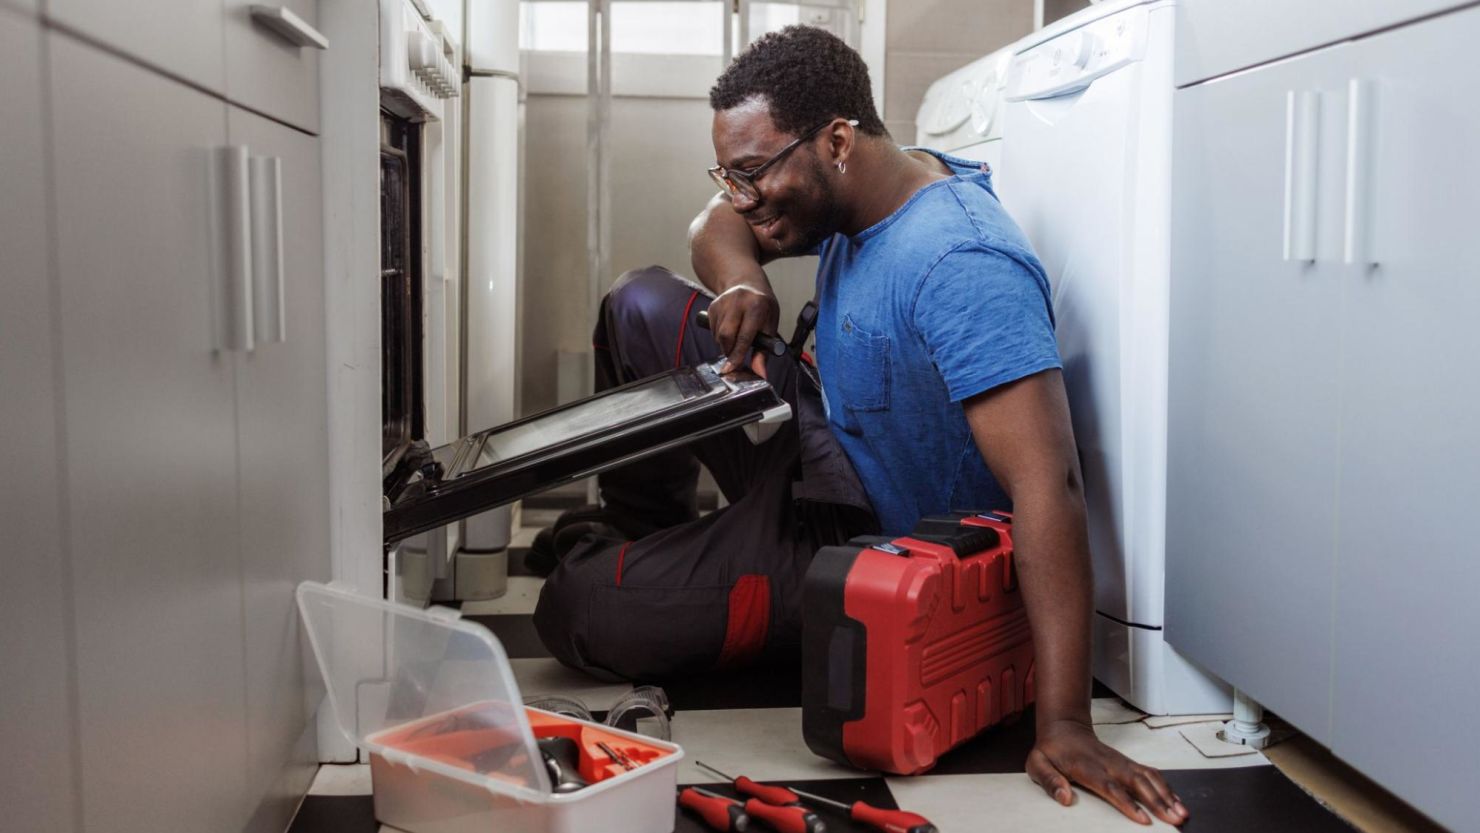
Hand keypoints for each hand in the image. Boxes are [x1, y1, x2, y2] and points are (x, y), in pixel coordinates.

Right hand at [708, 283, 779, 377]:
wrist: (748, 283)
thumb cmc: (763, 307)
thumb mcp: (770, 326)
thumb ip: (764, 351)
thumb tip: (760, 373)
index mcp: (756, 306)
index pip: (744, 336)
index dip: (737, 355)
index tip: (730, 369)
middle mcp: (738, 301)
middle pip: (725, 335)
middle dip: (729, 351)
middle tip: (735, 356)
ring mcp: (723, 301)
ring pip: (717, 334)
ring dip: (725, 344)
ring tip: (736, 337)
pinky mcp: (713, 305)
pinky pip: (712, 329)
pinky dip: (719, 335)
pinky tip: (729, 328)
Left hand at [1027, 718, 1188, 825]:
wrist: (1063, 728)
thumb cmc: (1050, 751)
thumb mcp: (1037, 764)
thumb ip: (1050, 781)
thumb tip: (1065, 798)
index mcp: (1087, 768)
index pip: (1111, 787)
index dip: (1128, 804)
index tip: (1144, 820)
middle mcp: (1108, 764)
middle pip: (1137, 783)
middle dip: (1158, 802)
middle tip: (1175, 819)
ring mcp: (1119, 762)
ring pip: (1148, 777)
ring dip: (1167, 795)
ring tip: (1182, 813)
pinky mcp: (1126, 762)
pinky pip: (1149, 773)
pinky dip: (1165, 786)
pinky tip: (1176, 800)